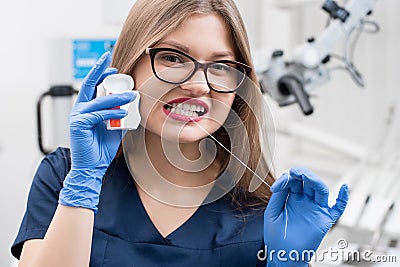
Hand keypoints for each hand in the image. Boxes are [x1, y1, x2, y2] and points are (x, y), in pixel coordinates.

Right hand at [59, 52, 136, 211]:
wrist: (93, 167)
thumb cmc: (102, 148)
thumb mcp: (116, 127)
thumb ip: (121, 114)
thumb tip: (133, 103)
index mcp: (87, 108)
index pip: (93, 86)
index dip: (101, 74)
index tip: (113, 66)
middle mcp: (80, 109)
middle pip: (89, 84)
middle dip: (99, 70)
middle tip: (108, 59)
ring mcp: (77, 116)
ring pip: (99, 100)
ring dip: (116, 97)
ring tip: (131, 96)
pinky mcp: (78, 125)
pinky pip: (98, 115)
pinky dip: (111, 113)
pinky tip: (122, 113)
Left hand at [263, 167, 348, 266]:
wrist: (282, 255)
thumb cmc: (276, 236)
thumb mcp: (272, 212)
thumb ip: (278, 196)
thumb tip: (283, 180)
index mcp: (292, 198)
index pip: (294, 181)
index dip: (287, 178)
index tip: (277, 186)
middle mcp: (305, 201)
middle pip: (308, 182)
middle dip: (302, 174)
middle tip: (294, 172)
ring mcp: (316, 209)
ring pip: (321, 190)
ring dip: (315, 180)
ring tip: (305, 175)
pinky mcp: (325, 220)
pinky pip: (338, 208)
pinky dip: (344, 198)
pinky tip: (345, 188)